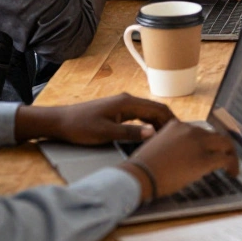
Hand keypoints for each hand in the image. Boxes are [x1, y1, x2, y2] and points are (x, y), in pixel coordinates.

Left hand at [14, 93, 174, 144]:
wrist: (60, 122)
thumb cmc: (80, 127)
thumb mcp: (106, 133)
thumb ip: (131, 133)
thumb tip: (153, 133)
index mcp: (128, 103)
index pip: (158, 109)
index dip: (172, 121)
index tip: (181, 133)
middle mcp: (128, 101)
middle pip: (156, 110)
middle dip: (168, 123)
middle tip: (179, 139)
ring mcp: (123, 105)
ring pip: (148, 113)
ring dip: (159, 124)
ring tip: (168, 139)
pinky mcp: (118, 112)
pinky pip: (140, 116)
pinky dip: (149, 125)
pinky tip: (151, 136)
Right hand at [123, 119, 238, 200]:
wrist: (139, 176)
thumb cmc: (142, 167)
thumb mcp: (157, 146)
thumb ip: (173, 145)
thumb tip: (183, 155)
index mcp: (177, 126)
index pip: (200, 131)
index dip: (209, 142)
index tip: (211, 150)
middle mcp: (190, 130)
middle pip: (215, 135)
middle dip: (223, 147)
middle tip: (227, 157)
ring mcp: (198, 144)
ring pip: (225, 144)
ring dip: (230, 155)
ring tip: (232, 167)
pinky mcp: (204, 160)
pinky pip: (225, 159)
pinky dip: (233, 165)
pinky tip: (232, 173)